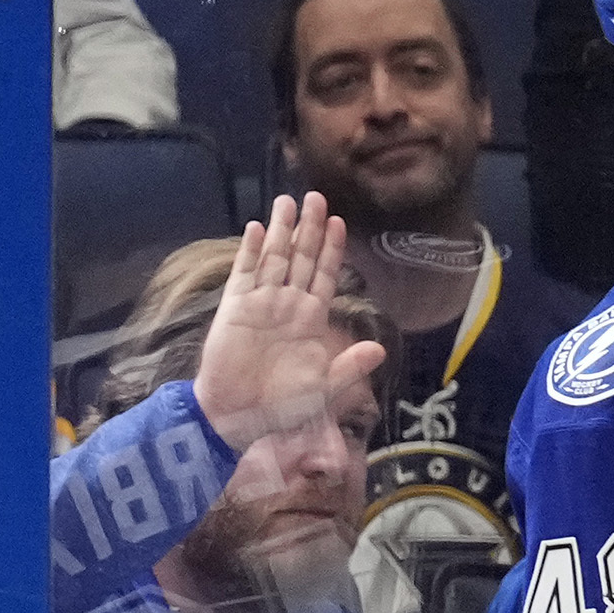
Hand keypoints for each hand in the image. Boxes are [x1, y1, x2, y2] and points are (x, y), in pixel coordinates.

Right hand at [190, 193, 387, 453]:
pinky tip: (255, 229)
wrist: (240, 416)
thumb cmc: (283, 406)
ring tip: (286, 202)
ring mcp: (260, 303)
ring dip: (279, 231)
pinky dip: (249, 252)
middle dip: (308, 228)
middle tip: (315, 196)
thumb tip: (378, 348)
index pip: (324, 275)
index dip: (332, 249)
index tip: (339, 222)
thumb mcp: (324, 388)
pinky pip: (243, 274)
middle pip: (300, 258)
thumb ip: (349, 366)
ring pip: (273, 258)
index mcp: (311, 320)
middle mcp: (288, 305)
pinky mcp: (234, 308)